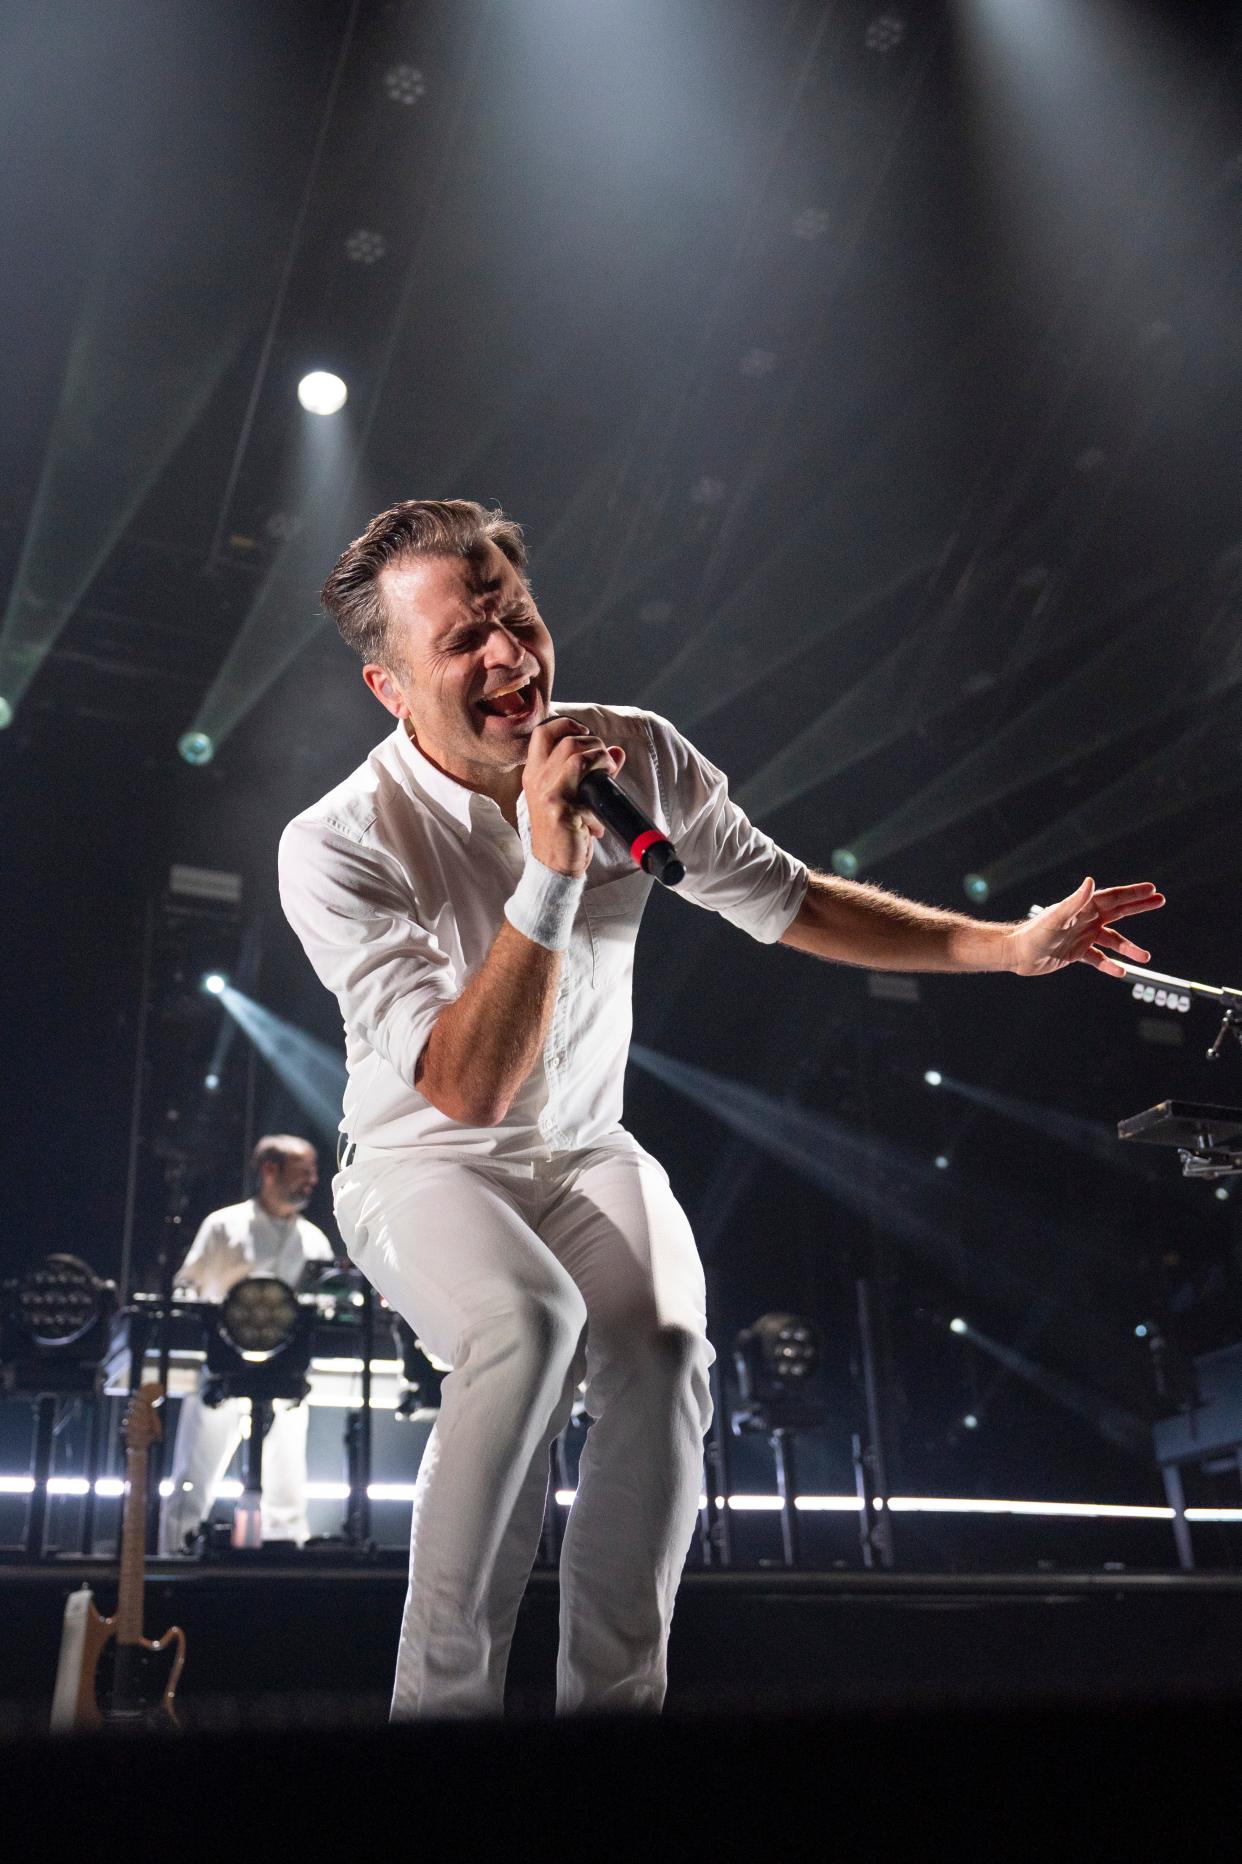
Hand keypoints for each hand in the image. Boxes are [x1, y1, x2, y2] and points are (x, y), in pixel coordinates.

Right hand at [523, 717, 623, 876]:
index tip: (588, 736)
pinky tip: (600, 811)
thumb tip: (617, 751)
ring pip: (576, 754)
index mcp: (534, 773)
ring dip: (601, 759)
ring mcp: (546, 794)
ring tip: (608, 775)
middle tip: (605, 763)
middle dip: (595, 744)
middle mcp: (536, 779)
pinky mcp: (560, 809)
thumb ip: (591, 771)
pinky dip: (601, 790)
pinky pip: (587, 784)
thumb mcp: (572, 796)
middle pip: (567, 740)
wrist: (554, 866)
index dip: (569, 725)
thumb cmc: (564, 831)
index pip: (544, 732)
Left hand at [1006, 876, 1164, 979]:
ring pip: (1112, 940)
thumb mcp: (1056, 918)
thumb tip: (1091, 882)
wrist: (1017, 954)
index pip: (1113, 898)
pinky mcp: (1076, 952)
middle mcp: (1085, 919)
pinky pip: (1098, 958)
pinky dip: (1109, 965)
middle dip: (1139, 906)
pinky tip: (1120, 971)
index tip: (1152, 889)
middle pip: (1118, 911)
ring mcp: (1082, 936)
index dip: (1133, 894)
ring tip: (1145, 957)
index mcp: (1083, 908)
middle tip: (1161, 900)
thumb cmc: (1034, 934)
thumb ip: (1075, 902)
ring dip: (1128, 947)